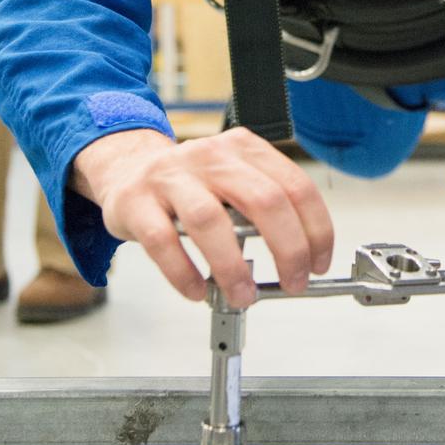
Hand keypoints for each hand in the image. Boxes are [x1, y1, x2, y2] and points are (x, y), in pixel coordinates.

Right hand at [71, 127, 333, 306]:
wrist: (126, 169)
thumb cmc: (190, 184)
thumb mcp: (233, 180)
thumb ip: (265, 210)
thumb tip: (299, 259)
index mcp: (244, 149)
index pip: (295, 186)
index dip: (316, 229)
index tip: (318, 262)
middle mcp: (211, 157)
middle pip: (263, 200)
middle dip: (288, 250)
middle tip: (293, 282)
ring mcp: (171, 177)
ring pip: (210, 220)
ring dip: (233, 267)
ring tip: (244, 295)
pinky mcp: (136, 202)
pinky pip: (162, 241)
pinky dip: (183, 272)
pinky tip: (197, 290)